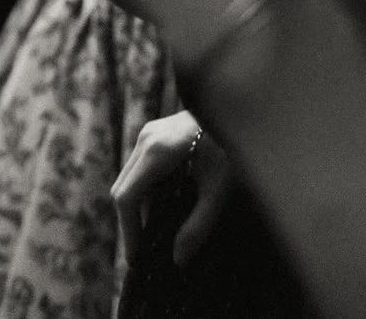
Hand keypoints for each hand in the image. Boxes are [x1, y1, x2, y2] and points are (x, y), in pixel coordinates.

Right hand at [111, 112, 232, 264]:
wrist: (242, 106)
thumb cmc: (233, 146)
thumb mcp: (220, 190)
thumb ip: (198, 226)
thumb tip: (178, 259)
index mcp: (156, 151)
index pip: (126, 197)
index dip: (128, 231)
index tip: (136, 259)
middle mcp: (145, 139)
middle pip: (123, 188)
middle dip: (130, 223)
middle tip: (143, 255)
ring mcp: (148, 133)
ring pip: (130, 178)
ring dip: (137, 208)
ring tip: (152, 236)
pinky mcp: (156, 133)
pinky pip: (140, 168)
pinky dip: (145, 192)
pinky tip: (162, 209)